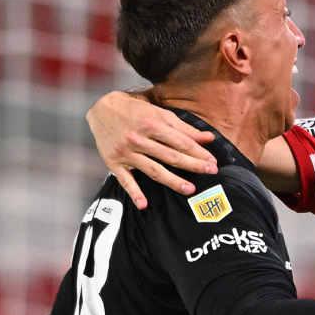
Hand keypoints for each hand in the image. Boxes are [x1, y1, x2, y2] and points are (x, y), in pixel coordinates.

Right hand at [87, 89, 218, 207]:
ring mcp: (126, 153)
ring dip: (172, 181)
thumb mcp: (159, 113)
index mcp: (151, 124)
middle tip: (210, 173)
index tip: (212, 162)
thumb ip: (184, 128)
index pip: (180, 142)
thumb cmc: (135, 111)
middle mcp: (139, 139)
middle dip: (192, 165)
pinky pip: (125, 181)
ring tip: (189, 190)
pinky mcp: (114, 163)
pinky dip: (134, 193)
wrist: (102, 109)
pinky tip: (144, 205)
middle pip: (170, 156)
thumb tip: (208, 138)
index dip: (198, 152)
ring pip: (153, 170)